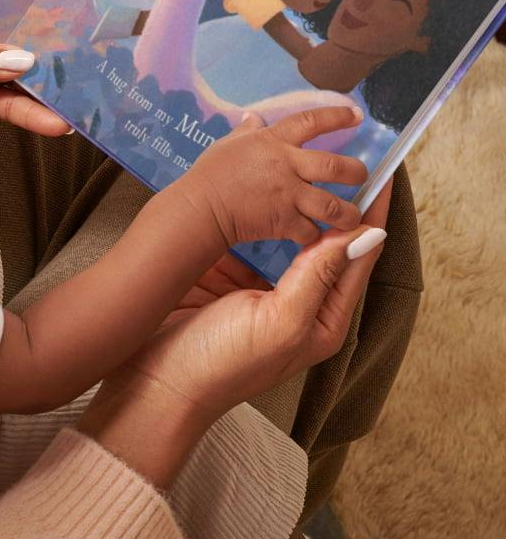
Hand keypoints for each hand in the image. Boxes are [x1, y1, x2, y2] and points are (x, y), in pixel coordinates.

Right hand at [114, 181, 391, 421]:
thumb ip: (320, 276)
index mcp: (322, 318)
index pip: (358, 257)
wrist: (156, 380)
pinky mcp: (224, 274)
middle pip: (325, 243)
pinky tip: (254, 186)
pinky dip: (254, 211)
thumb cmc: (223, 362)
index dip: (370, 216)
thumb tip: (366, 235)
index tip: (381, 175)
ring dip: (292, 202)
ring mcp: (258, 286)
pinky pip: (248, 235)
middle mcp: (295, 300)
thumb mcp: (280, 321)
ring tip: (299, 162)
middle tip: (340, 158)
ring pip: (285, 234)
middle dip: (335, 203)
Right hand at [175, 107, 368, 250]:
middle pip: (337, 167)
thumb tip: (254, 118)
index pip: (311, 121)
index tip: (357, 114)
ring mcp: (289, 196)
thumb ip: (246, 131)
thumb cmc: (210, 173)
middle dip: (356, 172)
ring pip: (334, 205)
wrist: (201, 207)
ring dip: (348, 213)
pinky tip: (316, 235)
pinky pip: (311, 230)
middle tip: (361, 176)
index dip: (337, 116)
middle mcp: (288, 166)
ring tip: (352, 216)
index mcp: (275, 142)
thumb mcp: (228, 144)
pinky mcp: (285, 222)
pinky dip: (315, 234)